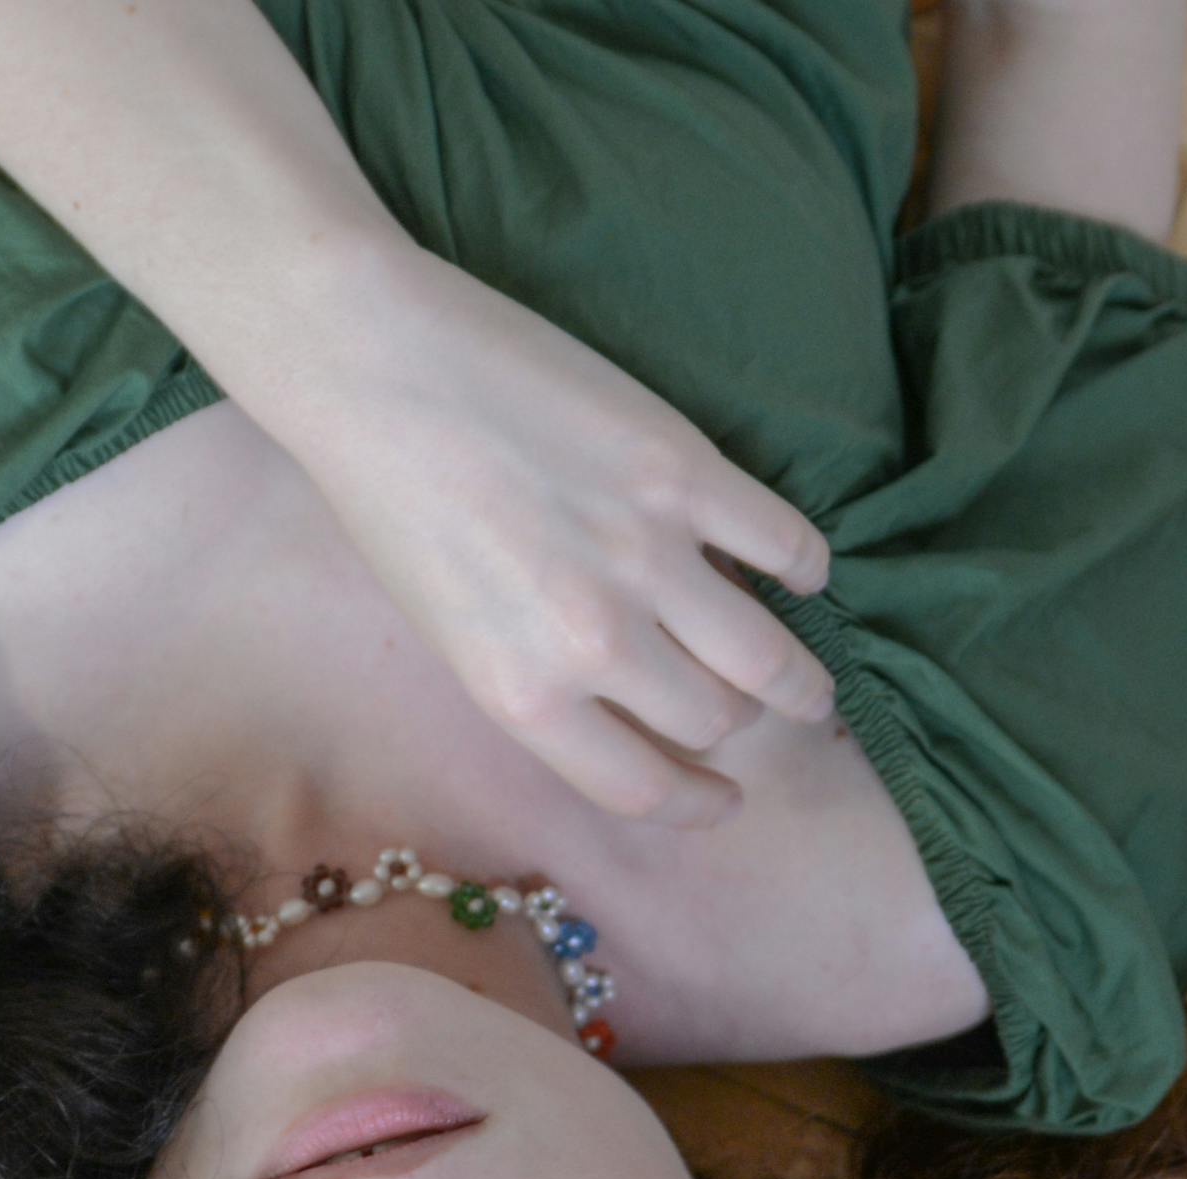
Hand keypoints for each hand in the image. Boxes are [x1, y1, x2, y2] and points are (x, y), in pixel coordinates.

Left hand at [248, 247, 837, 825]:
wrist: (375, 363)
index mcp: (521, 694)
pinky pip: (782, 544)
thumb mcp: (451, 631)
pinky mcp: (682, 469)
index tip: (723, 800)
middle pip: (714, 721)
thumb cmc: (391, 499)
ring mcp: (644, 554)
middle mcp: (591, 642)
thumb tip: (638, 707)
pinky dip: (804, 570)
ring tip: (811, 685)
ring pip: (763, 657)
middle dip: (742, 729)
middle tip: (763, 716)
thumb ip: (544, 683)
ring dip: (801, 680)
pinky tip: (800, 575)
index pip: (642, 791)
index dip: (696, 806)